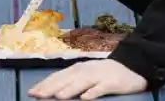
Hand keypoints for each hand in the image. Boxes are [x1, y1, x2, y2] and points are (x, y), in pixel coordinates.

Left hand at [29, 59, 147, 98]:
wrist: (132, 67)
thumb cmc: (105, 74)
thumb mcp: (86, 74)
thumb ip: (71, 81)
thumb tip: (53, 89)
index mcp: (78, 69)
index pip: (58, 76)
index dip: (44, 84)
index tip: (31, 92)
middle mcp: (86, 70)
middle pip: (66, 79)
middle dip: (51, 87)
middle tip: (37, 95)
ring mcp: (99, 75)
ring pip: (81, 82)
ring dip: (69, 89)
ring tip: (57, 97)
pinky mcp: (112, 82)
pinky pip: (101, 88)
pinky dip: (93, 92)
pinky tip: (85, 98)